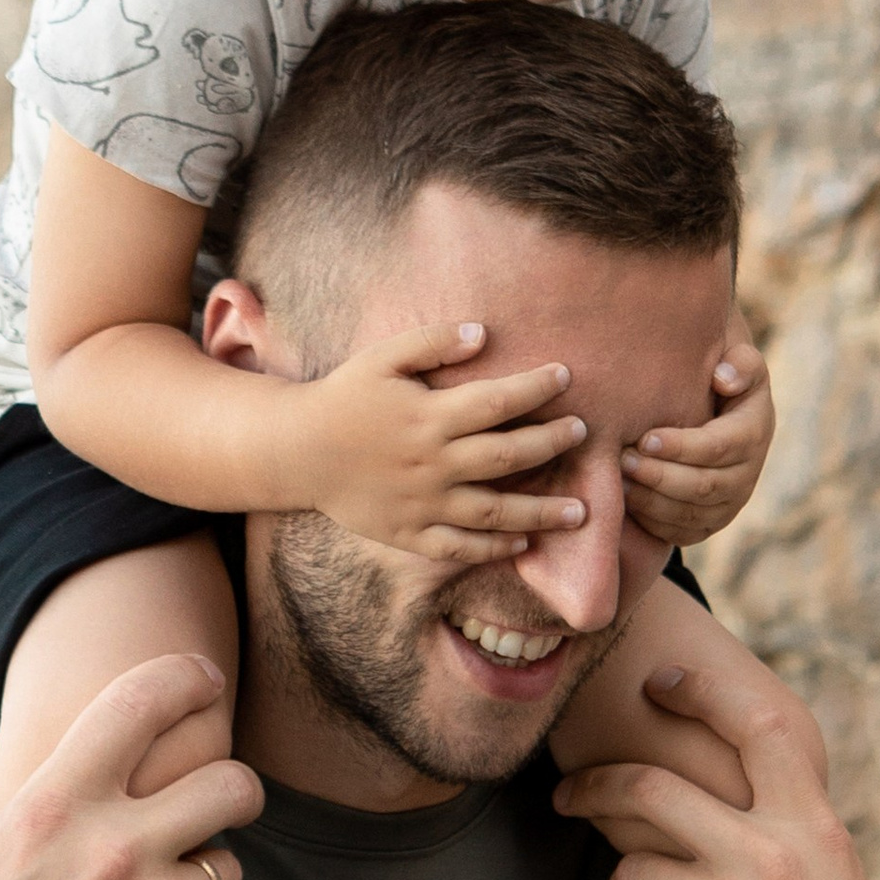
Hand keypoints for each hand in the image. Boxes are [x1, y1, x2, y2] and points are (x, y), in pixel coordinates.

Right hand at [0, 657, 263, 879]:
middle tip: (224, 798)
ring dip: (202, 872)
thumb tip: (9, 753)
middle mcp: (116, 851)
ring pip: (225, 865)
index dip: (187, 679)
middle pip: (231, 784)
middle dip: (237, 786)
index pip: (144, 703)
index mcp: (53, 810)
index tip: (203, 681)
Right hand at [295, 319, 589, 560]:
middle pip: (507, 456)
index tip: (566, 376)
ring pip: (493, 511)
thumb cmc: (344, 397)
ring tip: (580, 512)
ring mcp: (423, 503)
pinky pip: (458, 547)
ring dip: (540, 513)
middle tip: (583, 434)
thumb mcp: (382, 358)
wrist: (296, 451)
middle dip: (552, 443)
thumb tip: (483, 332)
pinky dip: (492, 548)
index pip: (497, 402)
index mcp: (429, 416)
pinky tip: (522, 543)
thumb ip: (432, 342)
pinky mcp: (408, 533)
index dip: (536, 388)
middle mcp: (432, 463)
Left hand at [553, 648, 879, 879]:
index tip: (661, 683)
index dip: (702, 691)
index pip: (756, 724)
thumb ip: (789, 828)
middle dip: (593, 785)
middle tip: (567, 793)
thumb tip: (732, 785)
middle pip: (649, 787)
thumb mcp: (839, 879)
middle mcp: (769, 856)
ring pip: (629, 869)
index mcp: (812, 825)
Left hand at [618, 341, 774, 548]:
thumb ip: (739, 362)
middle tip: (622, 459)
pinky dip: (652, 520)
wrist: (712, 405)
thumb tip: (724, 380)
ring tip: (617, 480)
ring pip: (690, 514)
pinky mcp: (708, 523)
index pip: (721, 447)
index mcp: (755, 431)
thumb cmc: (715, 374)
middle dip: (660, 476)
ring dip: (651, 500)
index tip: (645, 437)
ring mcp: (729, 504)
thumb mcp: (736, 356)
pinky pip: (681, 533)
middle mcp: (748, 474)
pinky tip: (624, 500)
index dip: (683, 447)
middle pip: (704, 486)